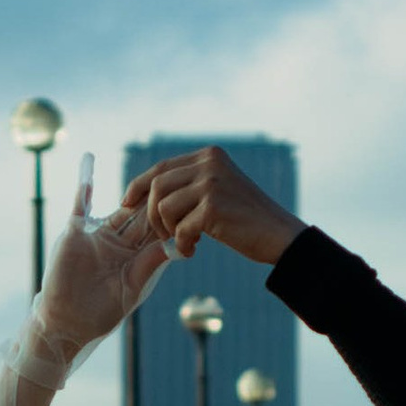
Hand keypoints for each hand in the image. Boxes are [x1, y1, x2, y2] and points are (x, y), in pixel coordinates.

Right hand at [33, 158, 175, 355]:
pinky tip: (88, 172)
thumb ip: (150, 264)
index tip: (189, 202)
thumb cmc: (101, 314)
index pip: (159, 231)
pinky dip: (83, 191)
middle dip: (157, 201)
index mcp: (137, 258)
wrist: (67, 322)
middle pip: (142, 215)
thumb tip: (176, 244)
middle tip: (173, 182)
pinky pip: (80, 208)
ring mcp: (98, 237)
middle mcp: (120, 244)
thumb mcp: (131, 288)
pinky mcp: (76, 234)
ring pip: (119, 210)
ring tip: (145, 179)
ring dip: (131, 194)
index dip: (173, 217)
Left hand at [121, 147, 303, 268]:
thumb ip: (191, 184)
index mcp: (209, 155)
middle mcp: (209, 163)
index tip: (125, 203)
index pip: (161, 167)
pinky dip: (182, 244)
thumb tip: (150, 193)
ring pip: (164, 207)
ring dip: (167, 230)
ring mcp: (211, 183)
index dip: (138, 185)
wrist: (279, 235)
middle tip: (162, 234)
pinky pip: (180, 228)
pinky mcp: (213, 207)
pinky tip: (194, 249)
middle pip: (157, 185)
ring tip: (184, 241)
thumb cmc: (246, 219)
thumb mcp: (219, 189)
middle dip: (151, 214)